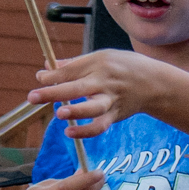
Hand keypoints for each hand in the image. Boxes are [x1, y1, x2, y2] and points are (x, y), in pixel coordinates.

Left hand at [24, 48, 182, 143]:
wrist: (155, 83)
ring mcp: (111, 100)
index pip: (71, 69)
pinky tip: (70, 133)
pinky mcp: (116, 115)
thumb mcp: (102, 56)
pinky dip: (86, 131)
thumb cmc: (124, 67)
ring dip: (76, 112)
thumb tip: (47, 66)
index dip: (53, 75)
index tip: (38, 78)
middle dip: (53, 92)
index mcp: (98, 63)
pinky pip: (100, 125)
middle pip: (77, 87)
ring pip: (92, 108)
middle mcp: (104, 81)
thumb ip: (74, 64)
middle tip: (33, 96)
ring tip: (59, 114)